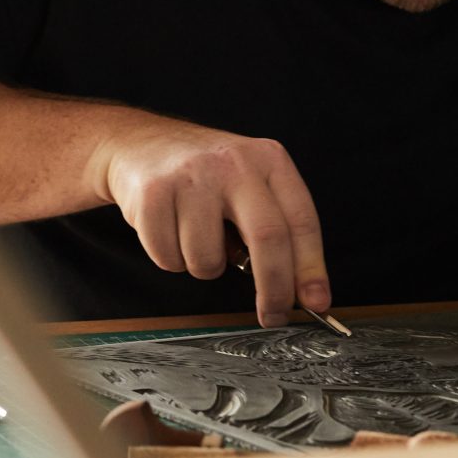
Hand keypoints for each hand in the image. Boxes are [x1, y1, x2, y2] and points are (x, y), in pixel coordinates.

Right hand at [88, 118, 327, 327]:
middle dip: (274, 289)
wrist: (140, 142)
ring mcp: (192, 176)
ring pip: (207, 259)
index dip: (311, 268)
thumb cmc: (205, 176)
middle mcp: (234, 164)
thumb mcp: (250, 184)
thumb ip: (275, 227)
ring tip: (196, 239)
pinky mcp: (153, 193)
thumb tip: (299, 290)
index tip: (316, 302)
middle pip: (268, 237)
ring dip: (204, 267)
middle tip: (272, 315)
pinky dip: (171, 259)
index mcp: (268, 160)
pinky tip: (170, 230)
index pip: (301, 220)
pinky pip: (168, 257)